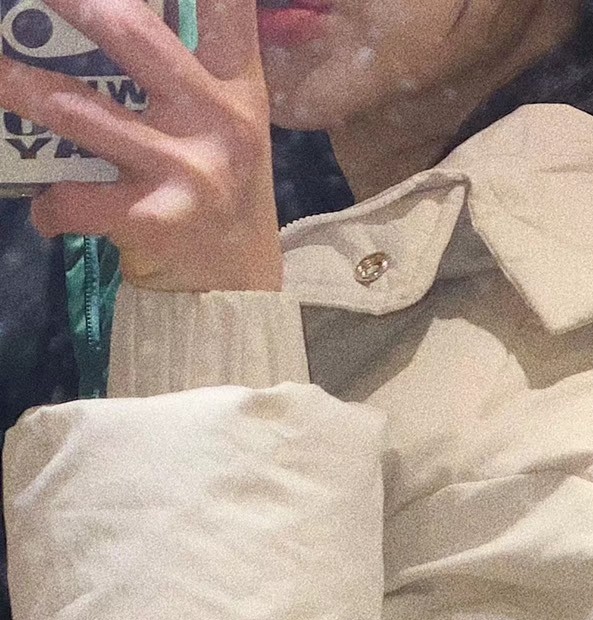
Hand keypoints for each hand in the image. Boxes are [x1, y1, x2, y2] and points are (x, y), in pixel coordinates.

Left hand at [0, 0, 282, 291]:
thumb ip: (197, 71)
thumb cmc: (220, 194)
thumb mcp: (229, 129)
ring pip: (78, 113)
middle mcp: (218, 122)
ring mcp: (184, 170)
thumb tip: (113, 13)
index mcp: (239, 93)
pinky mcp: (151, 219)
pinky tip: (51, 211)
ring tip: (0, 78)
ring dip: (21, 91)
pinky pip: (74, 198)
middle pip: (133, 35)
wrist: (234, 288)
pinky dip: (51, 204)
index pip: (227, 13)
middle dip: (71, 1)